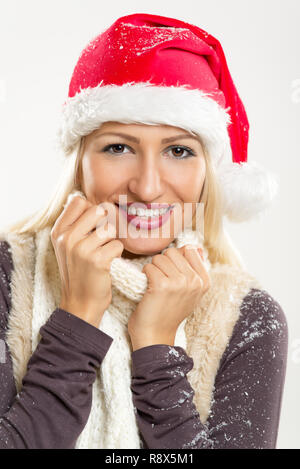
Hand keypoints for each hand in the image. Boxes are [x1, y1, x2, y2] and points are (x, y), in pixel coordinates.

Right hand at [51, 196, 123, 327]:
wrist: (80, 304)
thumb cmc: (79, 272)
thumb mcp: (68, 247)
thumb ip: (77, 225)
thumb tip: (99, 204)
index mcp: (58, 231)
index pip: (79, 201)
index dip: (92, 210)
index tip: (95, 224)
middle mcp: (67, 238)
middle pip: (98, 210)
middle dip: (106, 223)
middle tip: (104, 240)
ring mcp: (81, 248)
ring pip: (110, 228)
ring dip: (112, 240)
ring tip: (104, 253)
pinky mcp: (97, 260)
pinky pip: (117, 245)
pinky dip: (117, 255)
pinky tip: (107, 264)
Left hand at [128, 245, 210, 350]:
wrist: (156, 336)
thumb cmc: (169, 312)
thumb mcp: (190, 292)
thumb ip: (194, 269)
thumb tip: (196, 247)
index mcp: (204, 281)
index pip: (190, 250)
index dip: (176, 258)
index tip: (172, 274)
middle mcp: (195, 281)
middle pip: (173, 252)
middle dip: (163, 263)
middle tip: (161, 280)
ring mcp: (180, 283)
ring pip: (160, 258)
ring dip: (153, 269)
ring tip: (155, 285)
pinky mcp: (163, 285)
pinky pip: (150, 267)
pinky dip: (145, 275)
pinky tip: (148, 288)